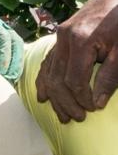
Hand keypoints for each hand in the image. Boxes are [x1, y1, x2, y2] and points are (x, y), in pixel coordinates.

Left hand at [0, 2, 23, 81]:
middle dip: (14, 59)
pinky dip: (3, 64)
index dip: (5, 53)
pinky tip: (1, 78)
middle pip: (13, 40)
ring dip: (12, 63)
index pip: (2, 34)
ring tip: (8, 80)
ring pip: (9, 47)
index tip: (1, 70)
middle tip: (9, 78)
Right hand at [36, 0, 117, 122]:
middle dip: (65, 102)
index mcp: (80, 41)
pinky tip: (44, 95)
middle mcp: (64, 39)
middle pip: (57, 79)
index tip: (93, 110)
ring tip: (61, 114)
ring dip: (54, 95)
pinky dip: (45, 79)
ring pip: (49, 72)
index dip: (82, 99)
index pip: (74, 80)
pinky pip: (48, 62)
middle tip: (77, 119)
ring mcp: (59, 36)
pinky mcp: (60, 35)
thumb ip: (110, 77)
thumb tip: (98, 103)